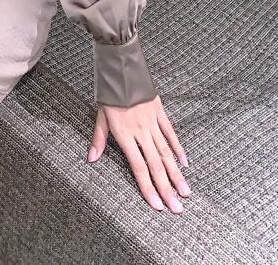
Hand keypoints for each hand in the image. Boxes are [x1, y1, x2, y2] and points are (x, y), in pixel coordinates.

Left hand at [87, 95, 190, 213]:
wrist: (122, 67)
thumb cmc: (109, 92)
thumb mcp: (100, 115)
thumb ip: (99, 139)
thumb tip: (91, 159)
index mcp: (125, 135)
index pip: (138, 167)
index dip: (148, 188)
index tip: (158, 206)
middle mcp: (141, 132)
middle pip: (156, 165)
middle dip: (167, 188)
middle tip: (177, 209)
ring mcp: (152, 122)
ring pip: (167, 153)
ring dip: (176, 174)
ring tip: (185, 192)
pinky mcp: (160, 112)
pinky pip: (171, 133)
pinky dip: (178, 149)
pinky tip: (184, 163)